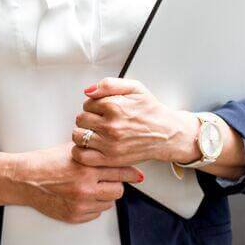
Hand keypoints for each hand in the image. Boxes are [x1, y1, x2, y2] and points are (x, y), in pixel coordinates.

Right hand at [12, 143, 142, 223]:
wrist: (25, 179)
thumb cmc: (46, 163)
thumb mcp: (72, 151)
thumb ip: (95, 154)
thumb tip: (117, 155)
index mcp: (86, 169)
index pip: (120, 172)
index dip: (131, 173)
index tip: (138, 175)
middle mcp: (85, 189)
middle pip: (118, 191)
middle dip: (115, 184)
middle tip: (106, 179)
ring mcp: (80, 205)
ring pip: (108, 204)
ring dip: (103, 196)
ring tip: (89, 187)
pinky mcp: (74, 217)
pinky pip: (95, 214)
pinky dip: (92, 206)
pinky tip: (80, 197)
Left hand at [71, 78, 195, 168]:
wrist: (166, 134)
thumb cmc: (151, 112)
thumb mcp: (135, 88)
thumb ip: (109, 84)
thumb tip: (88, 91)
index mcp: (114, 106)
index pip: (87, 104)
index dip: (94, 106)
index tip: (103, 110)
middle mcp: (110, 125)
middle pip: (81, 119)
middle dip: (88, 119)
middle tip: (100, 121)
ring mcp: (109, 144)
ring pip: (78, 136)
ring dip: (83, 134)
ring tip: (95, 133)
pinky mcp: (109, 159)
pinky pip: (81, 155)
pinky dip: (80, 151)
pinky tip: (90, 146)